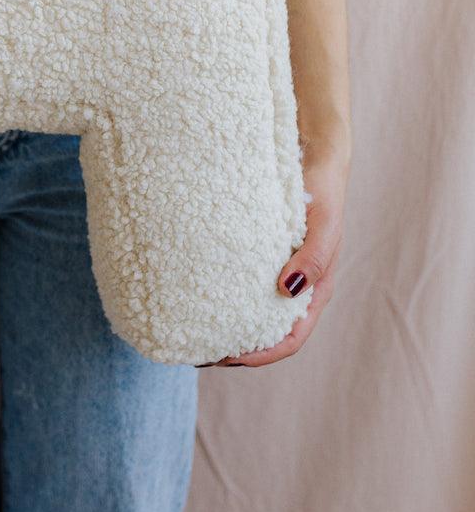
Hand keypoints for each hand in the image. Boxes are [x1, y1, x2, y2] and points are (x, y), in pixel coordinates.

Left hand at [197, 136, 348, 367]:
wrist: (311, 152)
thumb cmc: (322, 189)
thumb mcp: (325, 221)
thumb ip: (315, 256)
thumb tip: (289, 290)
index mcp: (314, 289)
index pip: (289, 338)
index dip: (260, 355)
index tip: (228, 359)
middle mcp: (292, 287)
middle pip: (263, 332)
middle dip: (234, 349)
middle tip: (194, 351)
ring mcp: (274, 271)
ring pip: (248, 310)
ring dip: (222, 324)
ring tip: (186, 329)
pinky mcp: (256, 253)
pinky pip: (236, 282)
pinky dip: (217, 294)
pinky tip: (191, 292)